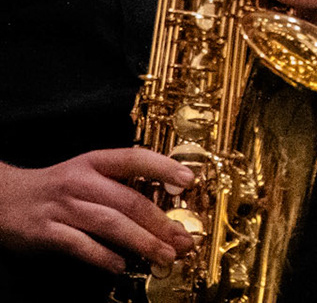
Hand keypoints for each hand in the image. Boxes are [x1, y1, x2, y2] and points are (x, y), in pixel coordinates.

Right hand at [0, 151, 196, 272]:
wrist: (2, 197)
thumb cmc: (55, 187)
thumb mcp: (86, 173)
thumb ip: (119, 185)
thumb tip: (163, 209)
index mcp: (94, 162)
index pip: (134, 159)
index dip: (164, 167)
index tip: (190, 180)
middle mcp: (80, 182)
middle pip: (128, 200)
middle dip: (160, 223)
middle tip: (184, 241)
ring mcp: (62, 207)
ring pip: (110, 223)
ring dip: (141, 242)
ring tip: (164, 256)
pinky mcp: (45, 232)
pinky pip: (79, 245)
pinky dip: (102, 256)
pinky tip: (120, 266)